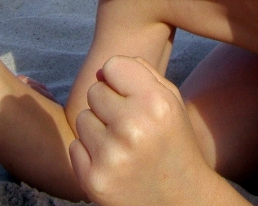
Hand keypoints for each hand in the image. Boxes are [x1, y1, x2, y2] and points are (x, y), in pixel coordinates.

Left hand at [69, 57, 219, 205]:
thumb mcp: (171, 102)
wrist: (182, 201)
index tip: (131, 96)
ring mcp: (111, 156)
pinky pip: (75, 146)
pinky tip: (113, 162)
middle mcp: (133, 128)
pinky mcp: (94, 180)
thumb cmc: (173, 142)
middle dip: (109, 105)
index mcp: (155, 104)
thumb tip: (102, 69)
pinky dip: (90, 153)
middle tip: (129, 125)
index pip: (112, 66)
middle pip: (94, 91)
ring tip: (122, 145)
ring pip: (82, 118)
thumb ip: (140, 73)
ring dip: (98, 129)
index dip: (119, 80)